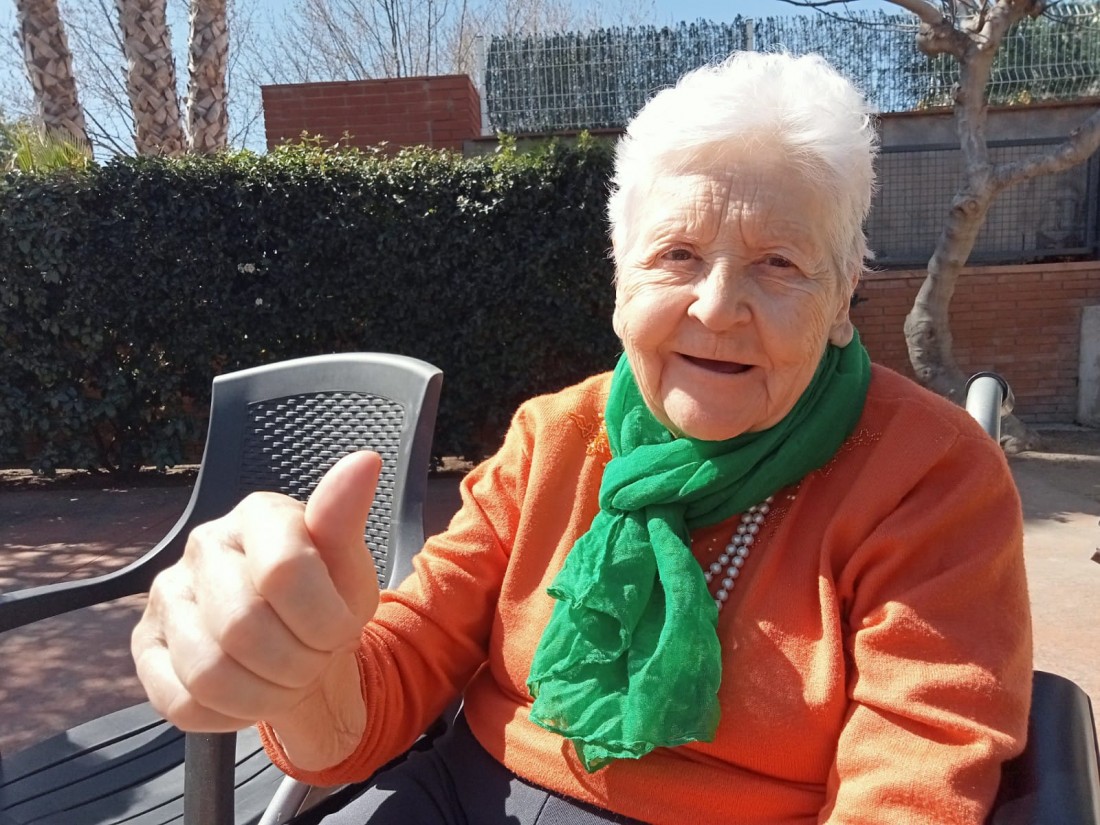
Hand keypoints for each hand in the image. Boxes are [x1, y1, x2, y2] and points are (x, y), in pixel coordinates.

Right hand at [132, 450, 381, 767]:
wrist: (300, 642)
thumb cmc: (327, 596)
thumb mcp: (349, 566)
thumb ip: (346, 518)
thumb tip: (363, 462)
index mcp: (258, 514)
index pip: (286, 572)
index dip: (325, 621)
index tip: (341, 630)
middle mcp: (203, 545)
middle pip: (243, 628)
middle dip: (297, 663)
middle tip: (313, 660)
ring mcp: (167, 595)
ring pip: (209, 673)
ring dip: (266, 694)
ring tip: (287, 678)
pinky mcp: (146, 646)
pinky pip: (181, 703)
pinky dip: (230, 714)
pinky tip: (252, 693)